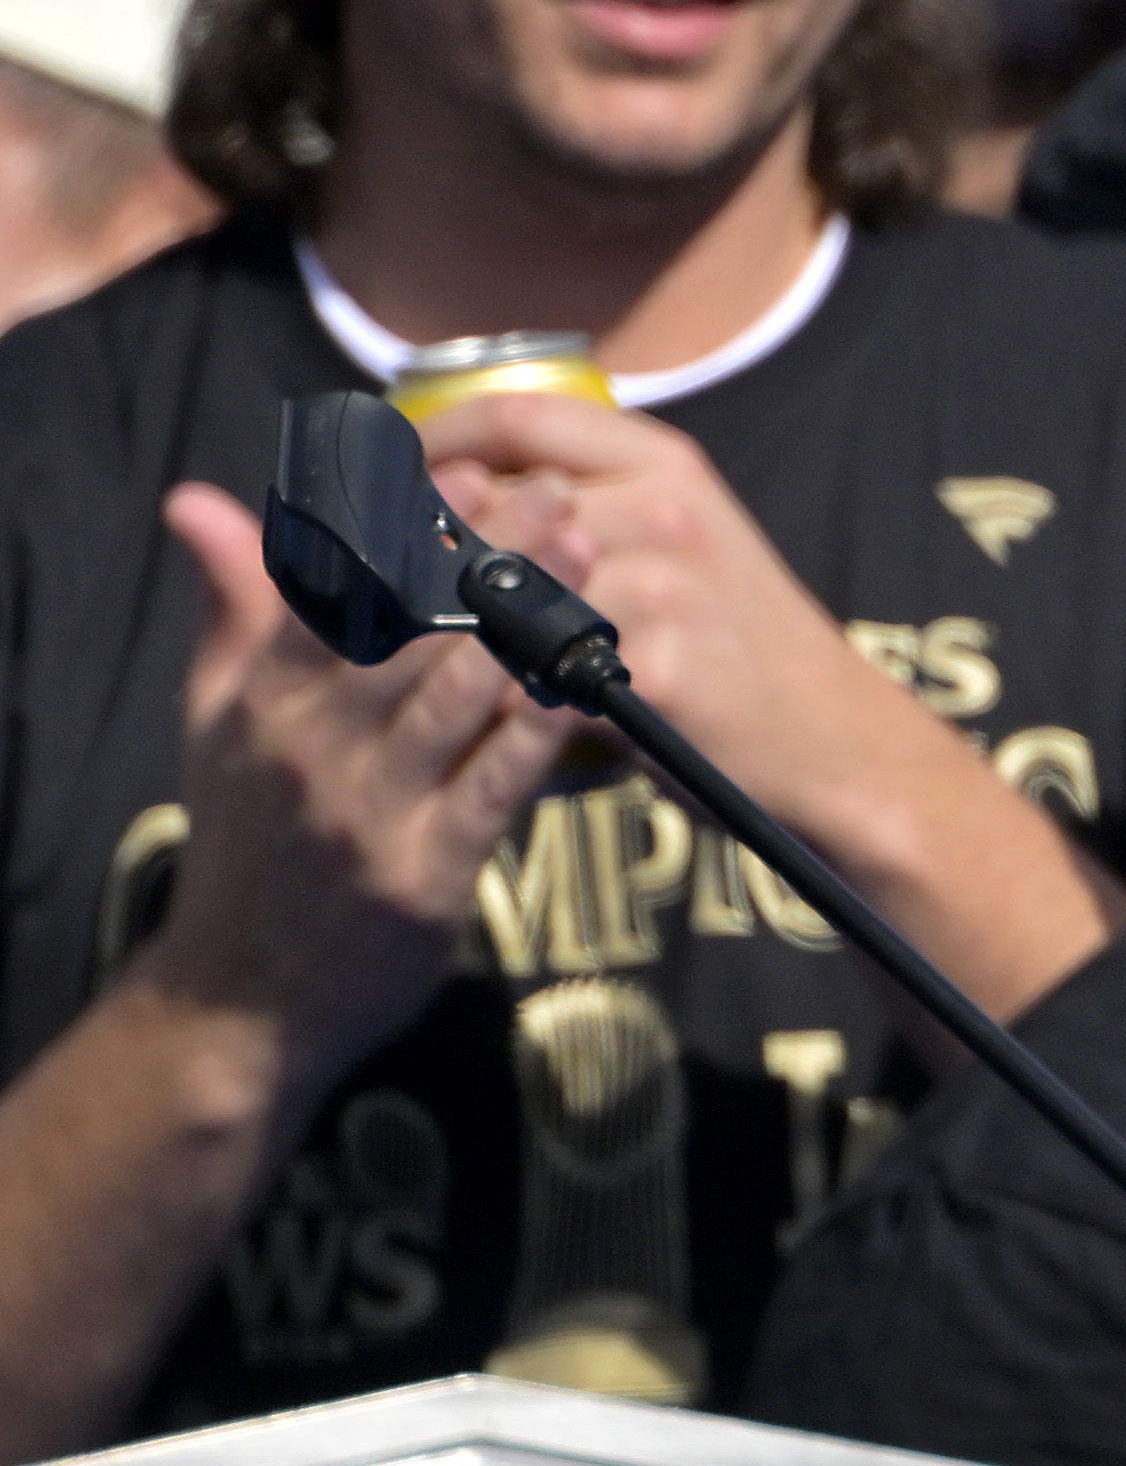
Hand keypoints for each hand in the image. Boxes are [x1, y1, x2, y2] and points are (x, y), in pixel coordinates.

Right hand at [128, 482, 573, 1064]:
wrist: (245, 997)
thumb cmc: (249, 839)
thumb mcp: (217, 722)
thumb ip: (231, 610)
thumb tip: (197, 500)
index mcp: (264, 703)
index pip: (333, 589)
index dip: (403, 524)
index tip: (469, 468)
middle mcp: (311, 750)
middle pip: (408, 630)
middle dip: (486, 557)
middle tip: (556, 496)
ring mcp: (368, 814)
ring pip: (458, 695)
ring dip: (527, 621)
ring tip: (588, 558)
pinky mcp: (424, 876)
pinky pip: (493, 784)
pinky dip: (539, 725)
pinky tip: (584, 676)